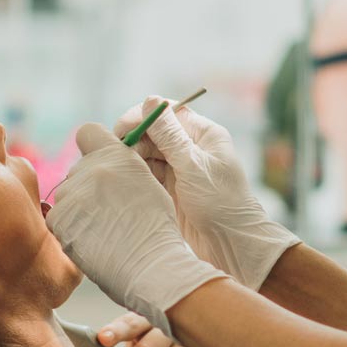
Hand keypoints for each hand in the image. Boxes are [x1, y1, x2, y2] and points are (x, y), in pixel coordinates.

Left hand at [48, 123, 225, 335]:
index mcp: (115, 154)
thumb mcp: (148, 182)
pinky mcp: (58, 220)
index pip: (88, 132)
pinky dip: (71, 228)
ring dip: (79, 208)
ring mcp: (71, 195)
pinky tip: (93, 240)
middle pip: (78, 170)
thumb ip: (123, 167)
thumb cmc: (156, 227)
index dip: (93, 146)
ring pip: (68, 195)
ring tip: (104, 230)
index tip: (101, 164)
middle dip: (89, 185)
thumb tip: (106, 166)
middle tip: (110, 210)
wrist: (149, 265)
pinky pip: (59, 217)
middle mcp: (89, 168)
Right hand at [115, 98, 298, 291]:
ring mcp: (180, 170)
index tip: (120, 129)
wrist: (232, 246)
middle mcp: (191, 148)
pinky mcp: (171, 190)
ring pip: (147, 155)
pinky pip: (147, 175)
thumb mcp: (194, 166)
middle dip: (133, 140)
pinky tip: (123, 181)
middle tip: (113, 155)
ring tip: (116, 169)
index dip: (142, 117)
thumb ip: (170, 136)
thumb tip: (150, 100)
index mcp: (203, 135)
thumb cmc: (221, 203)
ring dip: (131, 159)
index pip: (167, 113)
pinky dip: (135, 175)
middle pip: (154, 133)